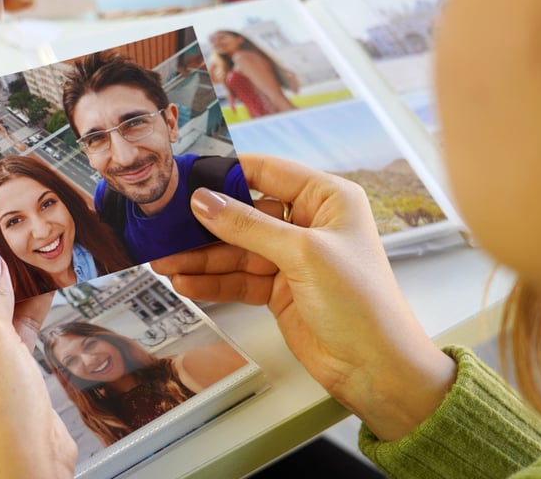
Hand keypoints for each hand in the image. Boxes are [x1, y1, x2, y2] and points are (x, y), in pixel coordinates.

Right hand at [151, 154, 455, 440]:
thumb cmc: (362, 303)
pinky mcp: (279, 289)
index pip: (267, 172)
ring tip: (165, 262)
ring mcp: (293, 258)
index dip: (225, 173)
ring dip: (201, 258)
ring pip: (236, 250)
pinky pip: (238, 278)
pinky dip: (212, 281)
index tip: (186, 178)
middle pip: (244, 213)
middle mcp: (309, 223)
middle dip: (205, 224)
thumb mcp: (303, 254)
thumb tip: (204, 202)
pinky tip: (186, 282)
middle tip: (165, 228)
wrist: (376, 368)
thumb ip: (249, 226)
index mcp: (328, 199)